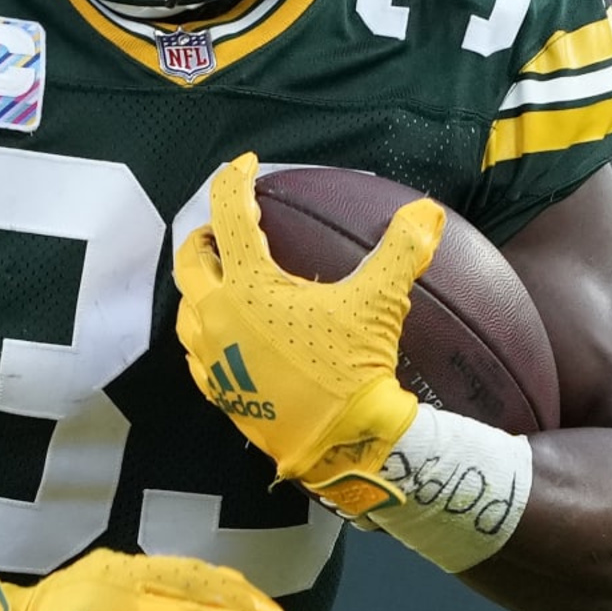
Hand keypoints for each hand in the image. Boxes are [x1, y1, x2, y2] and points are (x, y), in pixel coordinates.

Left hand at [173, 153, 445, 515]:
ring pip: (186, 307)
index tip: (246, 166)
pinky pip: (196, 352)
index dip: (233, 180)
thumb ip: (401, 249)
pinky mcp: (219, 391)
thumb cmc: (353, 371)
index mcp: (249, 286)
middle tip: (224, 226)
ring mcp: (213, 357)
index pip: (229, 215)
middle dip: (204, 235)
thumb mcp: (378, 303)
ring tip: (222, 276)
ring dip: (200, 285)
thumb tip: (424, 211)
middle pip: (191, 260)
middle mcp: (217, 317)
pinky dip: (205, 330)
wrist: (341, 444)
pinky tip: (225, 332)